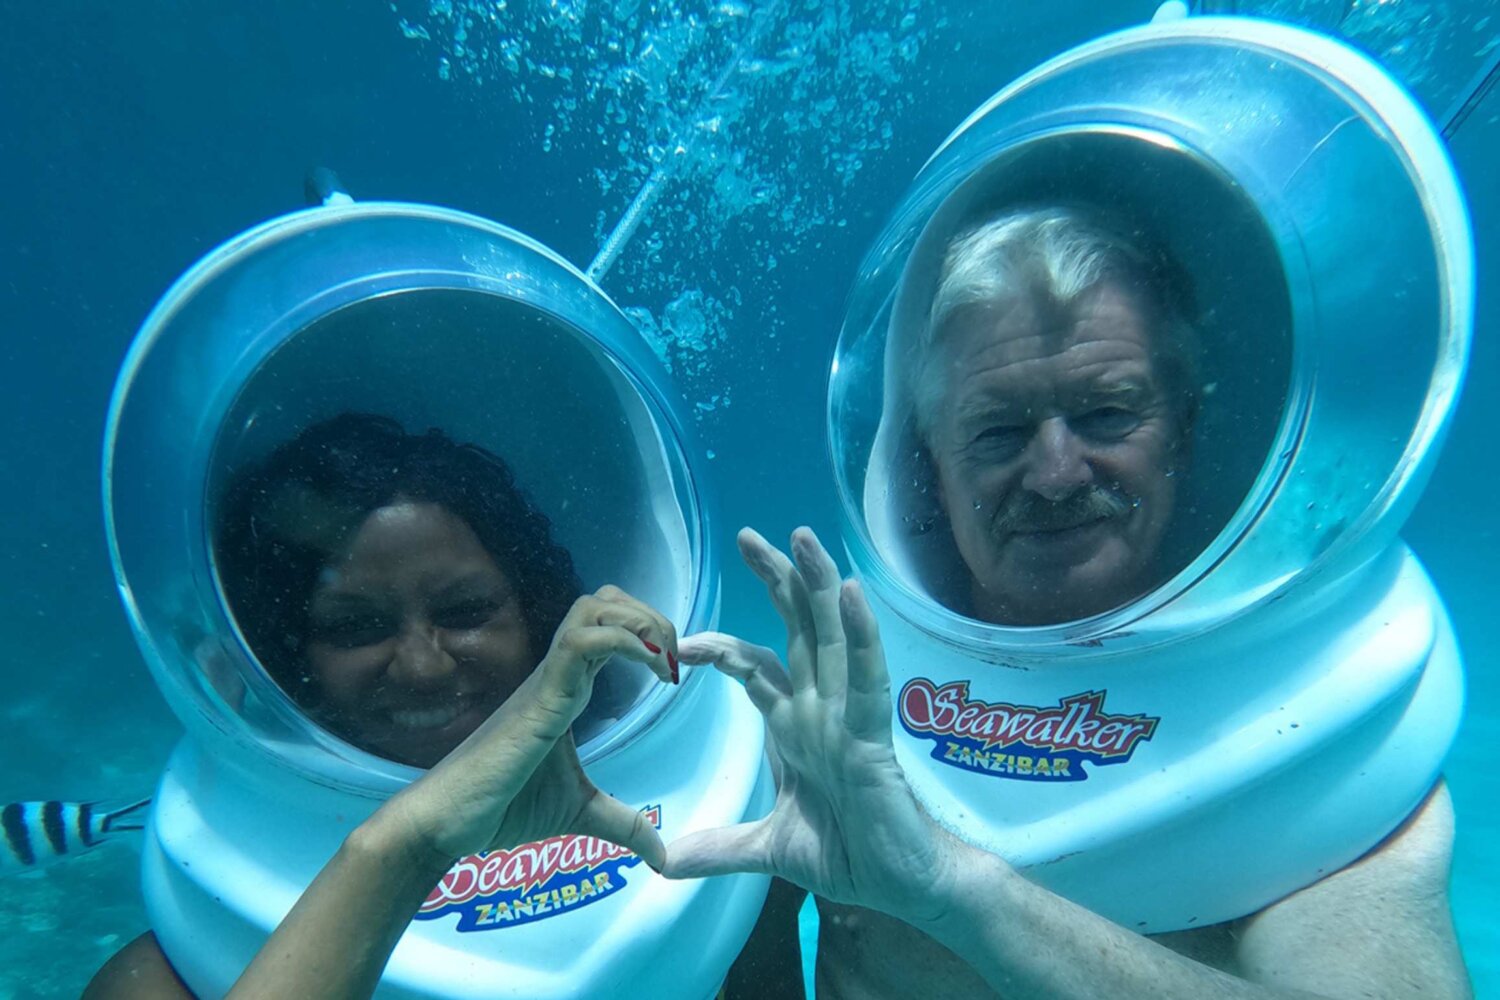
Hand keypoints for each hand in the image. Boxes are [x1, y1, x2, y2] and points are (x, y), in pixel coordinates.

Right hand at [378, 586, 676, 869]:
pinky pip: (581, 643)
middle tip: (675, 662)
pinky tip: (651, 672)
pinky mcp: (540, 697)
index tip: (677, 672)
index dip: (649, 633)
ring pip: (592, 608)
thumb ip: (622, 825)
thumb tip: (661, 857)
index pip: (609, 627)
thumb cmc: (503, 808)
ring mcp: (547, 680)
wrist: (448, 822)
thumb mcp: (580, 813)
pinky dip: (624, 642)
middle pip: (604, 601)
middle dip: (651, 616)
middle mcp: (558, 673)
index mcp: (567, 688)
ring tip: (666, 664)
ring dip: (640, 622)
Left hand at [663, 527, 955, 922]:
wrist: (901, 884)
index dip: (721, 648)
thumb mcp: (768, 848)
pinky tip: (850, 592)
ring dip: (818, 584)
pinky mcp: (874, 736)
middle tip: (748, 536)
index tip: (679, 643)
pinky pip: (867, 677)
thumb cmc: (848, 853)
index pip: (755, 668)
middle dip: (776, 580)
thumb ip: (719, 848)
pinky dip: (861, 634)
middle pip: (798, 629)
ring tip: (801, 537)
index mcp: (795, 724)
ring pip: (833, 636)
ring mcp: (848, 716)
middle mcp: (821, 707)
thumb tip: (665, 862)